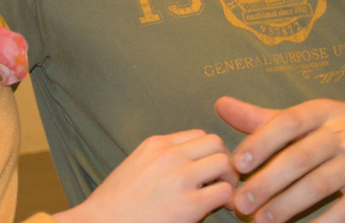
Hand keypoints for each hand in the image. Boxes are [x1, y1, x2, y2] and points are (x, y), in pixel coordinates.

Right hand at [55, 130, 235, 222]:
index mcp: (156, 144)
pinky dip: (227, 200)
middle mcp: (170, 155)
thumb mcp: (136, 165)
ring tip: (221, 194)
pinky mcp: (189, 205)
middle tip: (220, 180)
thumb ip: (161, 158)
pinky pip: (224, 192)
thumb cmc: (116, 203)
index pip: (198, 135)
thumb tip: (189, 162)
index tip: (205, 170)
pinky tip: (219, 208)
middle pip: (215, 143)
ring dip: (228, 178)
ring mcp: (180, 178)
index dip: (206, 153)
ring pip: (224, 162)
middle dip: (222, 160)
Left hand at [216, 97, 344, 222]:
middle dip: (268, 181)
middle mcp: (341, 134)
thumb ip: (264, 117)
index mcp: (322, 112)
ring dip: (289, 205)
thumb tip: (220, 105)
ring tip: (261, 221)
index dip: (261, 142)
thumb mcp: (309, 116)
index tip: (237, 163)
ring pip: (320, 184)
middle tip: (240, 202)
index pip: (287, 123)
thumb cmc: (344, 127)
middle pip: (300, 157)